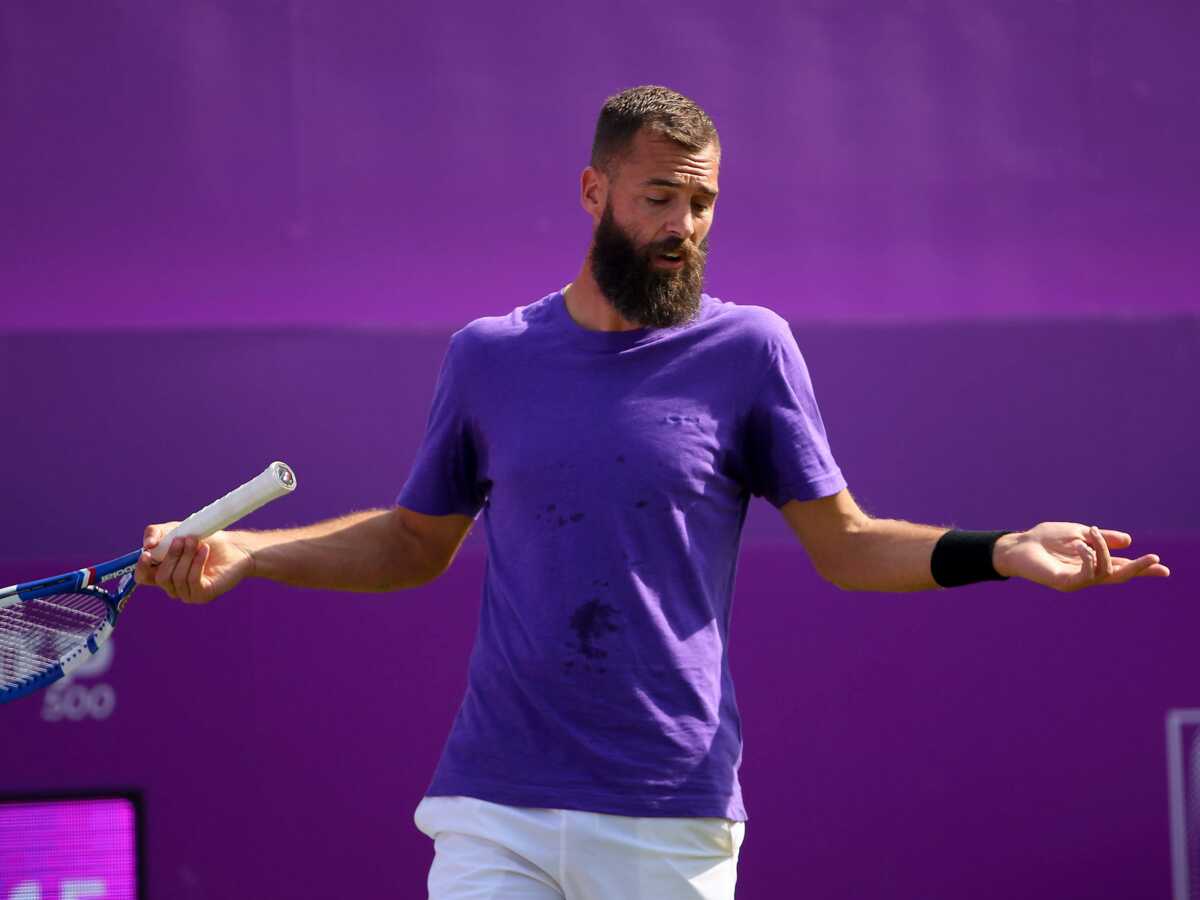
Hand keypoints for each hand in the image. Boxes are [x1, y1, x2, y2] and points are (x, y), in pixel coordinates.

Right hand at [133, 522, 253, 603]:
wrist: (234, 547)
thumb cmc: (205, 539)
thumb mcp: (177, 530)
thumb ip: (156, 534)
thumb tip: (147, 546)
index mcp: (163, 571)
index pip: (143, 577)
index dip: (142, 567)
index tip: (148, 553)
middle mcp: (173, 586)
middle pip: (160, 577)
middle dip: (171, 555)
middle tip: (185, 539)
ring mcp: (187, 593)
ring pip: (176, 578)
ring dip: (186, 557)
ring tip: (197, 542)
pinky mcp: (202, 594)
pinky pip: (192, 581)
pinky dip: (197, 563)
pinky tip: (205, 550)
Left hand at [992, 523, 1169, 591]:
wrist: (1019, 544)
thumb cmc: (1045, 539)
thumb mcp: (1078, 533)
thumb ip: (1101, 538)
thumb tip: (1128, 541)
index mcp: (1093, 562)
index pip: (1122, 567)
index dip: (1142, 568)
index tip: (1163, 569)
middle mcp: (1087, 574)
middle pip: (1120, 576)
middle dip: (1138, 568)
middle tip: (1155, 560)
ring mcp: (1077, 580)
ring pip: (1105, 572)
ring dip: (1103, 550)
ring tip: (1089, 534)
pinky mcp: (1065, 583)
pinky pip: (1086, 574)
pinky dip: (1089, 557)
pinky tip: (1081, 545)